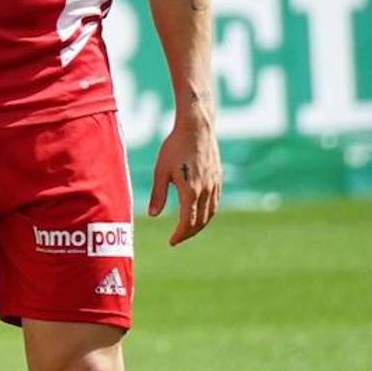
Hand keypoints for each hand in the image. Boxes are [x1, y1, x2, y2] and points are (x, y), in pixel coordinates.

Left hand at [149, 111, 221, 245]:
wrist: (196, 128)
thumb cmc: (174, 147)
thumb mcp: (161, 170)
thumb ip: (158, 194)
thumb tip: (153, 215)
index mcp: (190, 191)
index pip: (187, 222)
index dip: (179, 234)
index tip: (172, 242)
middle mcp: (205, 191)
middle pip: (200, 222)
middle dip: (189, 233)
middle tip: (178, 239)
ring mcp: (214, 185)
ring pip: (210, 214)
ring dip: (199, 225)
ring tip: (188, 230)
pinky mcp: (218, 178)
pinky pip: (215, 203)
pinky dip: (208, 213)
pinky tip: (200, 213)